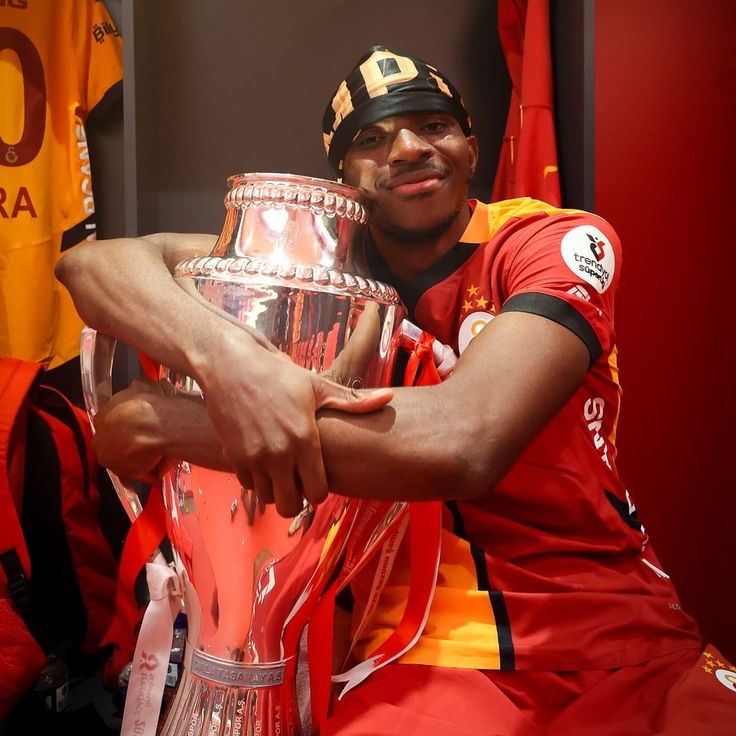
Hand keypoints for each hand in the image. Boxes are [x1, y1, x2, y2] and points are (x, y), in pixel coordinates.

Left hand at [91, 377, 171, 482]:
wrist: (153, 425)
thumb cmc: (148, 404)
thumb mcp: (142, 385)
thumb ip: (137, 389)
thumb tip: (141, 387)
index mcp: (101, 417)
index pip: (109, 424)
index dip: (123, 426)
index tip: (136, 426)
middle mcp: (99, 439)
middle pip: (111, 443)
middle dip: (125, 443)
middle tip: (145, 441)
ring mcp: (108, 458)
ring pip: (122, 459)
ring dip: (135, 457)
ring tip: (154, 454)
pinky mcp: (121, 473)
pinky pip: (134, 473)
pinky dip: (144, 471)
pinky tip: (156, 465)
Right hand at [197, 330, 392, 517]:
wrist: (231, 365)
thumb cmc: (277, 374)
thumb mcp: (317, 386)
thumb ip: (352, 401)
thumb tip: (389, 399)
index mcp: (304, 438)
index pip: (318, 492)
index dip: (319, 490)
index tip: (317, 477)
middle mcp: (279, 453)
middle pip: (290, 506)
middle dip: (297, 498)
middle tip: (298, 481)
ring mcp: (254, 457)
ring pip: (268, 498)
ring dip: (275, 490)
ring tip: (281, 471)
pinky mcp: (234, 456)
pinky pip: (248, 485)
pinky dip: (256, 480)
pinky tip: (263, 461)